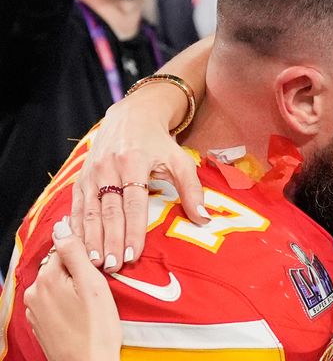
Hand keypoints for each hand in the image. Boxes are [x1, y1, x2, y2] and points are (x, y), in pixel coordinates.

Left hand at [24, 218, 121, 360]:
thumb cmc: (97, 329)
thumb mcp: (93, 284)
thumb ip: (75, 252)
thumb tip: (62, 226)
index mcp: (47, 279)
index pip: (66, 250)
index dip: (88, 257)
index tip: (100, 269)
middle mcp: (34, 292)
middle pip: (60, 267)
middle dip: (79, 273)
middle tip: (98, 289)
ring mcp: (35, 310)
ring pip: (57, 285)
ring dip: (72, 288)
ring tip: (92, 304)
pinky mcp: (40, 323)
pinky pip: (54, 302)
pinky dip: (67, 303)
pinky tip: (82, 314)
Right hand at [70, 39, 212, 272]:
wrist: (132, 116)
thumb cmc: (160, 143)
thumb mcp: (181, 161)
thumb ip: (192, 190)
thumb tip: (204, 219)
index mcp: (134, 163)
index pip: (133, 204)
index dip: (133, 231)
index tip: (134, 255)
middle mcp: (108, 168)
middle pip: (108, 211)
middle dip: (110, 241)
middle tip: (113, 267)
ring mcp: (91, 172)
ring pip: (89, 211)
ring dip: (91, 239)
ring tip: (94, 263)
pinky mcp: (81, 177)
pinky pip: (77, 205)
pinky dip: (77, 227)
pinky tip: (79, 246)